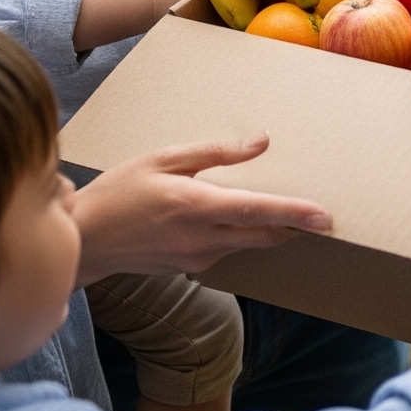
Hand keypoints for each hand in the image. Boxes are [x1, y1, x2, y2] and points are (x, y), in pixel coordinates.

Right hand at [70, 135, 333, 284]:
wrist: (84, 241)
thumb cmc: (119, 192)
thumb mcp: (163, 160)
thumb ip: (216, 153)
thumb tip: (261, 143)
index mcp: (197, 206)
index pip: (259, 211)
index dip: (296, 214)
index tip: (326, 217)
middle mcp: (203, 239)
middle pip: (265, 235)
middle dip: (295, 226)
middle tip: (320, 215)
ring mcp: (197, 258)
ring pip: (247, 243)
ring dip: (266, 229)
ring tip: (276, 206)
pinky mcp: (191, 268)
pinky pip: (226, 249)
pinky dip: (238, 234)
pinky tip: (229, 218)